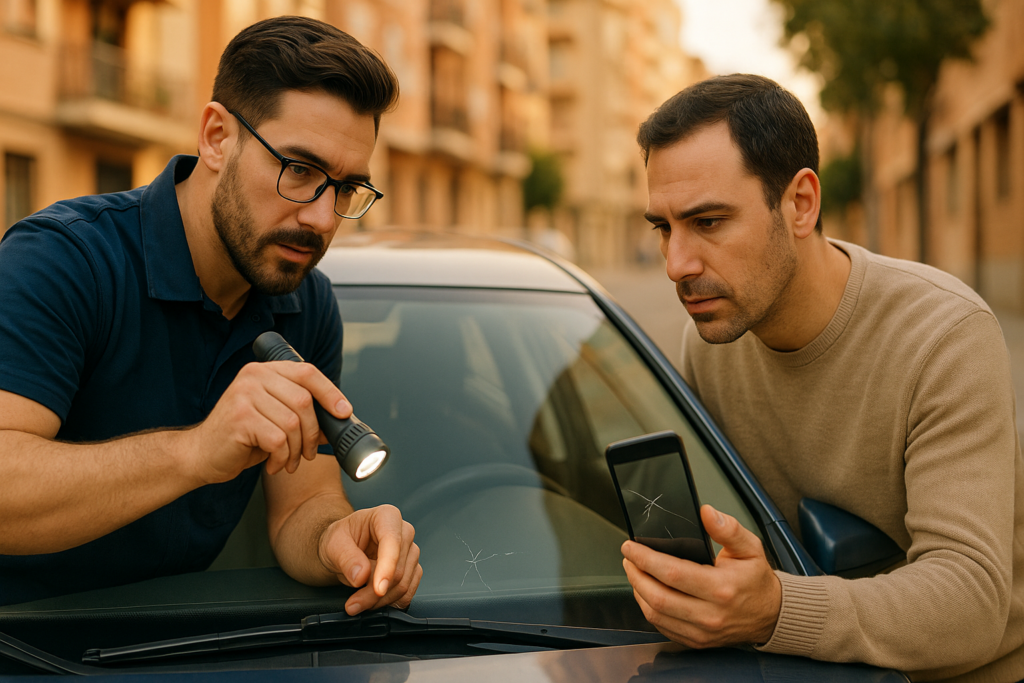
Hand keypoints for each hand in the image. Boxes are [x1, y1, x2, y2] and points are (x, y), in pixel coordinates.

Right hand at [185, 361, 351, 483]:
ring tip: (289, 461)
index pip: (308, 373)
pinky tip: (273, 464)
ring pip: (293, 423)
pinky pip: (279, 441)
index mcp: (265, 371)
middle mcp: (253, 376)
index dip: (331, 393)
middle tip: (308, 452)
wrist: (201, 454)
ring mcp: (244, 395)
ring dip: (297, 450)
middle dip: (312, 433)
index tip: (344, 412)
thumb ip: (300, 412)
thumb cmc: (241, 437)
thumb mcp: (274, 417)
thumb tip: (338, 420)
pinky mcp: (240, 419)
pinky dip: (282, 458)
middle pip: (304, 401)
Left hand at [317, 504, 422, 614]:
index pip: (392, 542)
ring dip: (379, 601)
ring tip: (356, 603)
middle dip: (374, 593)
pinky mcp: (412, 569)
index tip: (378, 590)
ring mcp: (410, 551)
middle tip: (352, 605)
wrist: (343, 549)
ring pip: (403, 584)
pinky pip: (407, 592)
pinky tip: (371, 603)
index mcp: (386, 516)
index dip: (387, 568)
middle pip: (398, 569)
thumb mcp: (333, 545)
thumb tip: (361, 576)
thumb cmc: (339, 540)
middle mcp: (403, 532)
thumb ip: (347, 558)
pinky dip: (389, 603)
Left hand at [622, 504, 780, 647]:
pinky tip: (646, 593)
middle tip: (629, 559)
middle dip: (636, 575)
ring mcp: (702, 632)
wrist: (771, 614)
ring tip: (635, 572)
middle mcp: (710, 614)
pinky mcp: (696, 641)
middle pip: (658, 597)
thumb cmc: (756, 580)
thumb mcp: (750, 547)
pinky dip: (649, 609)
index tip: (631, 547)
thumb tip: (707, 513)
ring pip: (656, 614)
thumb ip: (728, 528)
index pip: (672, 573)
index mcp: (721, 588)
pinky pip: (662, 627)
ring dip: (638, 592)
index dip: (646, 558)